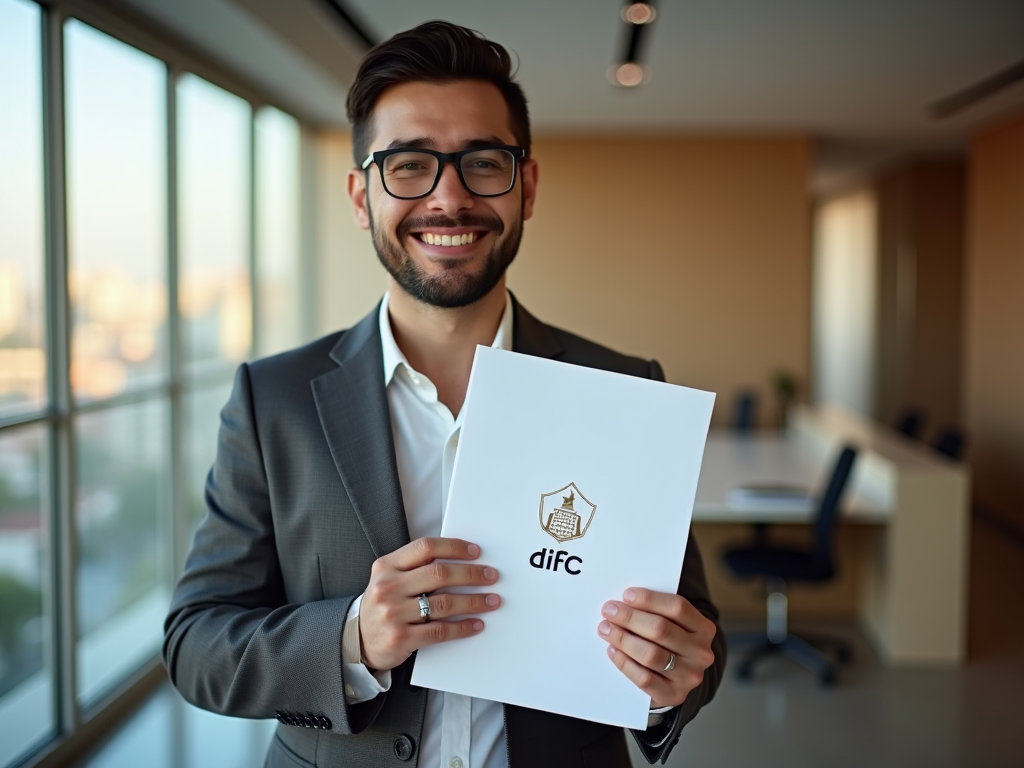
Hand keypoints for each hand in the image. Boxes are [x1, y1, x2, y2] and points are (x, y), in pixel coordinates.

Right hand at [359, 537, 499, 670]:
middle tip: (490, 576)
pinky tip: (476, 623)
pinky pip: (440, 631)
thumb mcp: (388, 578)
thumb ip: (414, 567)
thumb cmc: (382, 605)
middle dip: (471, 574)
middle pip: (439, 574)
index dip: (454, 547)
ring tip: (491, 600)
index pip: (426, 548)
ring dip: (474, 601)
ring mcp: (394, 613)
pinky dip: (463, 627)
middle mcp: (389, 587)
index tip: (476, 552)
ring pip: (444, 603)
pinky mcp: (401, 638)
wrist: (356, 640)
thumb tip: (459, 560)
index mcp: (387, 566)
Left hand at [597, 588, 715, 708]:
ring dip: (623, 639)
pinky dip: (624, 663)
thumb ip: (656, 611)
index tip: (626, 595)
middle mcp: (701, 653)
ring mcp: (689, 676)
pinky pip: (644, 678)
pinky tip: (613, 651)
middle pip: (661, 629)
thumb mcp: (673, 624)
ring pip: (651, 654)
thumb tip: (624, 601)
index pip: (678, 607)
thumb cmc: (669, 644)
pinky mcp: (673, 695)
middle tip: (609, 611)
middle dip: (630, 618)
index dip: (649, 599)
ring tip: (606, 629)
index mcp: (704, 628)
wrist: (676, 681)